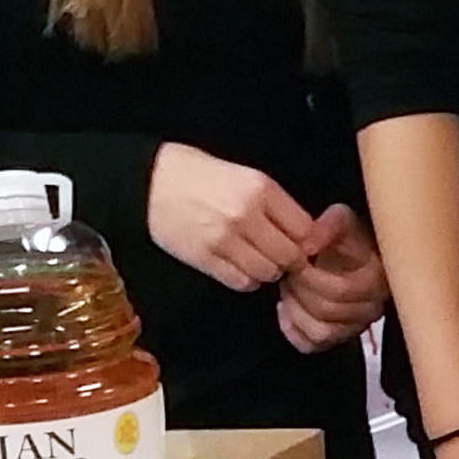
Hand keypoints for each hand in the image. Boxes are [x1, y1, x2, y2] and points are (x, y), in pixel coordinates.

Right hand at [147, 142, 316, 290]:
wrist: (151, 181)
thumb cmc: (201, 176)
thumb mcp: (246, 176)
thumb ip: (276, 204)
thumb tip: (306, 234)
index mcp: (261, 189)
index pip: (305, 229)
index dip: (307, 240)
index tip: (299, 242)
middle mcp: (246, 214)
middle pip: (290, 255)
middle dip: (289, 259)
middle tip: (279, 254)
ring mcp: (224, 239)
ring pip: (268, 272)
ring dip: (267, 270)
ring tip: (257, 259)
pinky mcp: (204, 258)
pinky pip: (241, 282)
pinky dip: (246, 280)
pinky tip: (239, 266)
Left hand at [277, 207, 388, 351]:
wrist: (350, 256)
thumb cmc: (347, 239)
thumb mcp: (340, 220)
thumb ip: (327, 227)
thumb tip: (309, 244)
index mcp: (377, 279)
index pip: (341, 290)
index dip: (311, 277)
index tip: (298, 260)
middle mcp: (372, 308)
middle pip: (328, 311)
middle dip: (300, 290)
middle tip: (289, 272)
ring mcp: (355, 327)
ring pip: (320, 332)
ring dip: (296, 310)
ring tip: (289, 288)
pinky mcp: (337, 338)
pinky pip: (311, 345)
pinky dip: (292, 329)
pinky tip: (287, 308)